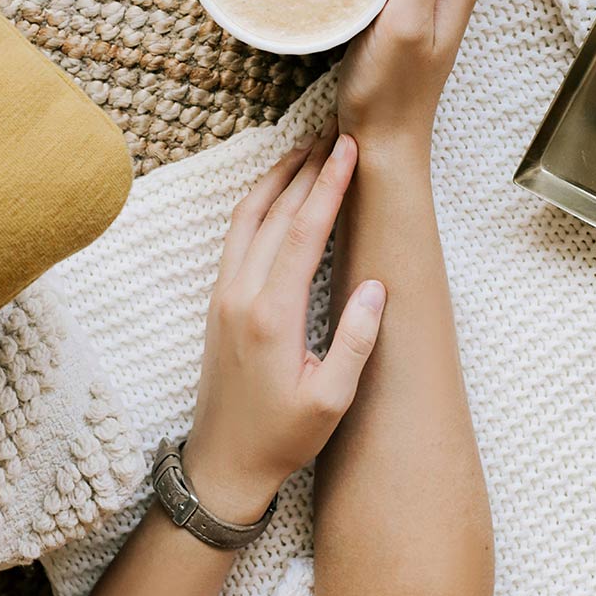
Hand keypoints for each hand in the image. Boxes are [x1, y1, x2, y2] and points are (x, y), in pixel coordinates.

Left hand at [183, 126, 386, 523]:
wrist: (222, 461)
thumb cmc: (282, 437)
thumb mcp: (331, 401)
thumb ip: (355, 342)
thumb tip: (376, 286)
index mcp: (271, 315)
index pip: (303, 232)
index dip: (328, 186)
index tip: (349, 149)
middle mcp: (241, 293)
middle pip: (275, 214)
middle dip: (306, 169)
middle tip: (333, 133)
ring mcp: (224, 293)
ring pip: (247, 217)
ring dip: (276, 178)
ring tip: (304, 148)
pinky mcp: (219, 299)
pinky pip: (235, 235)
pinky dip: (255, 202)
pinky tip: (272, 192)